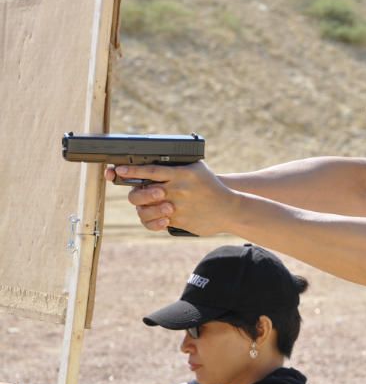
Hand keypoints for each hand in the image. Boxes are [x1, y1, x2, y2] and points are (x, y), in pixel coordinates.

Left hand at [110, 162, 236, 236]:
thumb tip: (155, 161)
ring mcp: (176, 207)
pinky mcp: (178, 221)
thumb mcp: (197, 169)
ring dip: (145, 208)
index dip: (132, 170)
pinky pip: (157, 222)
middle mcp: (176, 190)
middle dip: (138, 193)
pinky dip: (155, 220)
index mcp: (180, 174)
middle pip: (143, 192)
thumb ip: (177, 165)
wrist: (229, 209)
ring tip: (150, 205)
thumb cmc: (211, 186)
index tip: (119, 170)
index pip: (150, 170)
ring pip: (147, 209)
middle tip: (139, 192)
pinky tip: (159, 217)